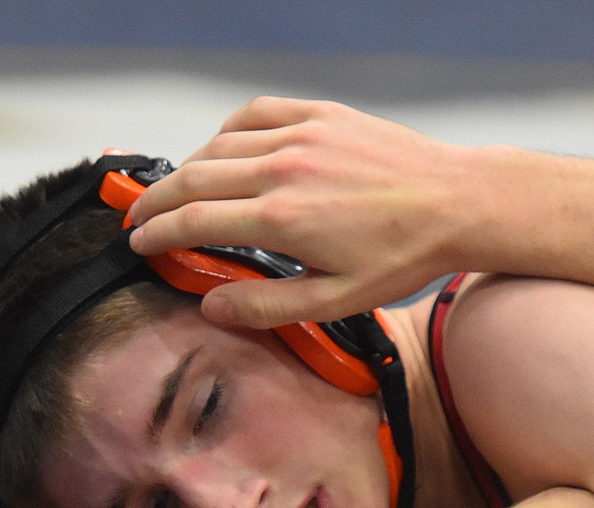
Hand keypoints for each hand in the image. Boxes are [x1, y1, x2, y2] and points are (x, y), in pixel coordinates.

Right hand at [127, 96, 468, 327]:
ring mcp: (301, 135)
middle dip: (155, 202)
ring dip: (187, 169)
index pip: (192, 221)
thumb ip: (266, 306)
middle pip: (192, 179)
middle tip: (137, 219)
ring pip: (218, 145)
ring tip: (175, 194)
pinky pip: (255, 114)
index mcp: (281, 220)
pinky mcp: (320, 115)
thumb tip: (210, 307)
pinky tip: (222, 151)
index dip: (156, 234)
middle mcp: (282, 169)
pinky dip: (227, 133)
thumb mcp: (335, 301)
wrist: (455, 203)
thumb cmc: (402, 256)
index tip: (138, 244)